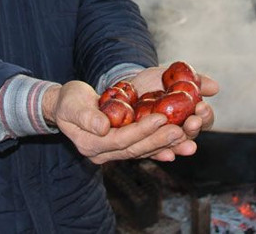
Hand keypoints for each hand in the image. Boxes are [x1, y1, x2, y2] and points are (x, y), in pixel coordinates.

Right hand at [42, 71, 218, 164]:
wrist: (68, 105)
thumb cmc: (69, 101)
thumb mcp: (72, 104)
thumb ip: (86, 116)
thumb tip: (102, 127)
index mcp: (90, 145)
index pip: (121, 139)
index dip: (142, 130)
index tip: (160, 118)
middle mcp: (103, 154)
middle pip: (136, 148)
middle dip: (159, 140)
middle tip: (181, 130)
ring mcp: (114, 152)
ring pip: (143, 150)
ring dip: (166, 145)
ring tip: (187, 139)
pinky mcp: (124, 146)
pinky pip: (145, 148)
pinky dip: (162, 147)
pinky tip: (180, 145)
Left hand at [128, 66, 218, 160]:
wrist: (127, 87)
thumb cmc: (154, 82)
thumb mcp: (173, 75)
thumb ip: (194, 81)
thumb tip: (215, 88)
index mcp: (190, 116)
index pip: (204, 120)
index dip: (205, 116)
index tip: (202, 107)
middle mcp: (178, 131)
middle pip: (190, 136)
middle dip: (192, 129)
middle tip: (192, 121)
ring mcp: (161, 140)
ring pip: (172, 146)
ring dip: (179, 143)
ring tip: (178, 133)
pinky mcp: (143, 146)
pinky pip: (152, 154)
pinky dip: (161, 155)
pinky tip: (169, 156)